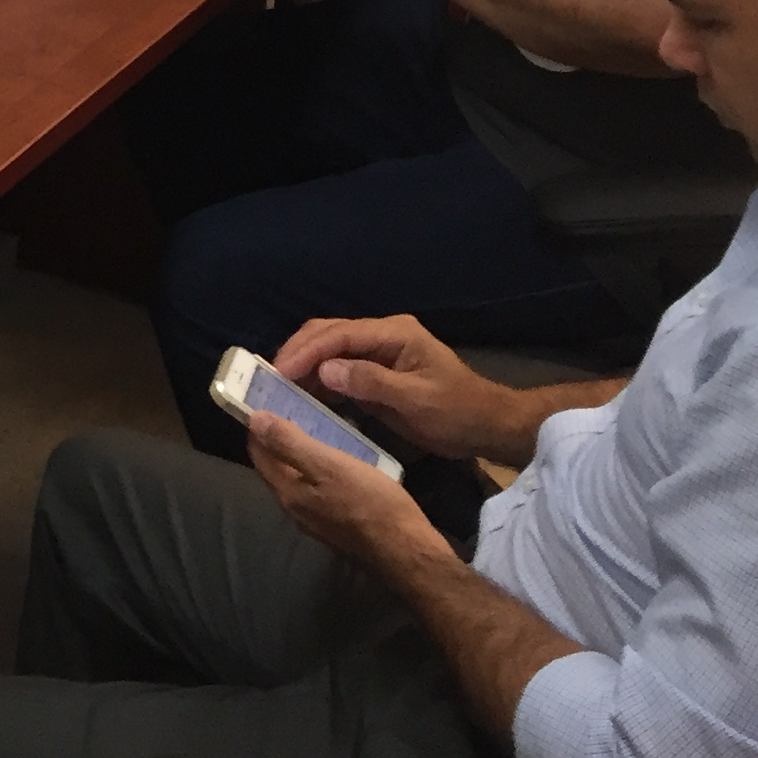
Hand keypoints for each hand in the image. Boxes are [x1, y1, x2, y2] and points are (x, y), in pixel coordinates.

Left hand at [245, 406, 448, 574]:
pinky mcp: (338, 526)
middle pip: (276, 468)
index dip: (257, 427)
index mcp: (288, 493)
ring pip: (298, 480)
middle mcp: (295, 509)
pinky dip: (320, 469)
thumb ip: (291, 444)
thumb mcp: (329, 466)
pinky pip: (319, 490)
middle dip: (277, 439)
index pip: (258, 454)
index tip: (262, 400)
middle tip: (288, 408)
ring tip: (314, 427)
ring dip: (300, 454)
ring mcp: (317, 520)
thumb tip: (255, 419)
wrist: (406, 552)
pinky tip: (339, 459)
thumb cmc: (369, 504)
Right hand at [272, 316, 532, 464]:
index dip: (307, 351)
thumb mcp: (415, 401)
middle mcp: (384, 334)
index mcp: (394, 334)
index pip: (340, 334)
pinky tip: (303, 394)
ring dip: (304, 364)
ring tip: (278, 386)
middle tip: (270, 378)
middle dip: (298, 352)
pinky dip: (318, 378)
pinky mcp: (378, 369)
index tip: (280, 372)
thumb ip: (370, 382)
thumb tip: (324, 371)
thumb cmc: (456, 413)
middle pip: (329, 332)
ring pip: (330, 347)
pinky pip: (340, 366)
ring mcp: (380, 350)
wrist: (487, 425)